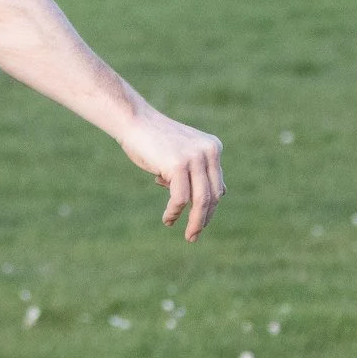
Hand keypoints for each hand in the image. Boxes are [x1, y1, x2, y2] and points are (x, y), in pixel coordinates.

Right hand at [118, 107, 224, 239]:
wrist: (134, 121)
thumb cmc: (155, 140)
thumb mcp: (183, 155)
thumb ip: (201, 171)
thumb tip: (221, 194)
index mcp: (213, 147)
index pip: (217, 185)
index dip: (210, 207)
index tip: (200, 222)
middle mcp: (209, 151)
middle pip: (213, 195)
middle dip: (205, 218)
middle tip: (194, 236)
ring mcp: (194, 157)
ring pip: (201, 200)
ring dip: (195, 222)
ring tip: (189, 236)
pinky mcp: (178, 165)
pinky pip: (181, 198)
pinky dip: (175, 212)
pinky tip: (168, 219)